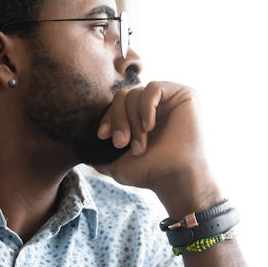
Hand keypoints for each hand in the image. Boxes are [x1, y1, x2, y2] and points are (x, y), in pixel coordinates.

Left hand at [95, 81, 221, 214]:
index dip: (107, 117)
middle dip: (118, 120)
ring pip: (135, 94)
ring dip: (133, 122)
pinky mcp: (183, 94)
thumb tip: (83, 152)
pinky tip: (149, 126)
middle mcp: (155, 105)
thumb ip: (100, 155)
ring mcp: (169, 98)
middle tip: (121, 143)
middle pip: (123, 96)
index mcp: (140, 116)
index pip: (116, 104)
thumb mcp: (117, 164)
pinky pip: (153, 88)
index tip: (103, 136)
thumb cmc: (150, 171)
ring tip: (139, 145)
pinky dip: (145, 107)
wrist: (174, 178)